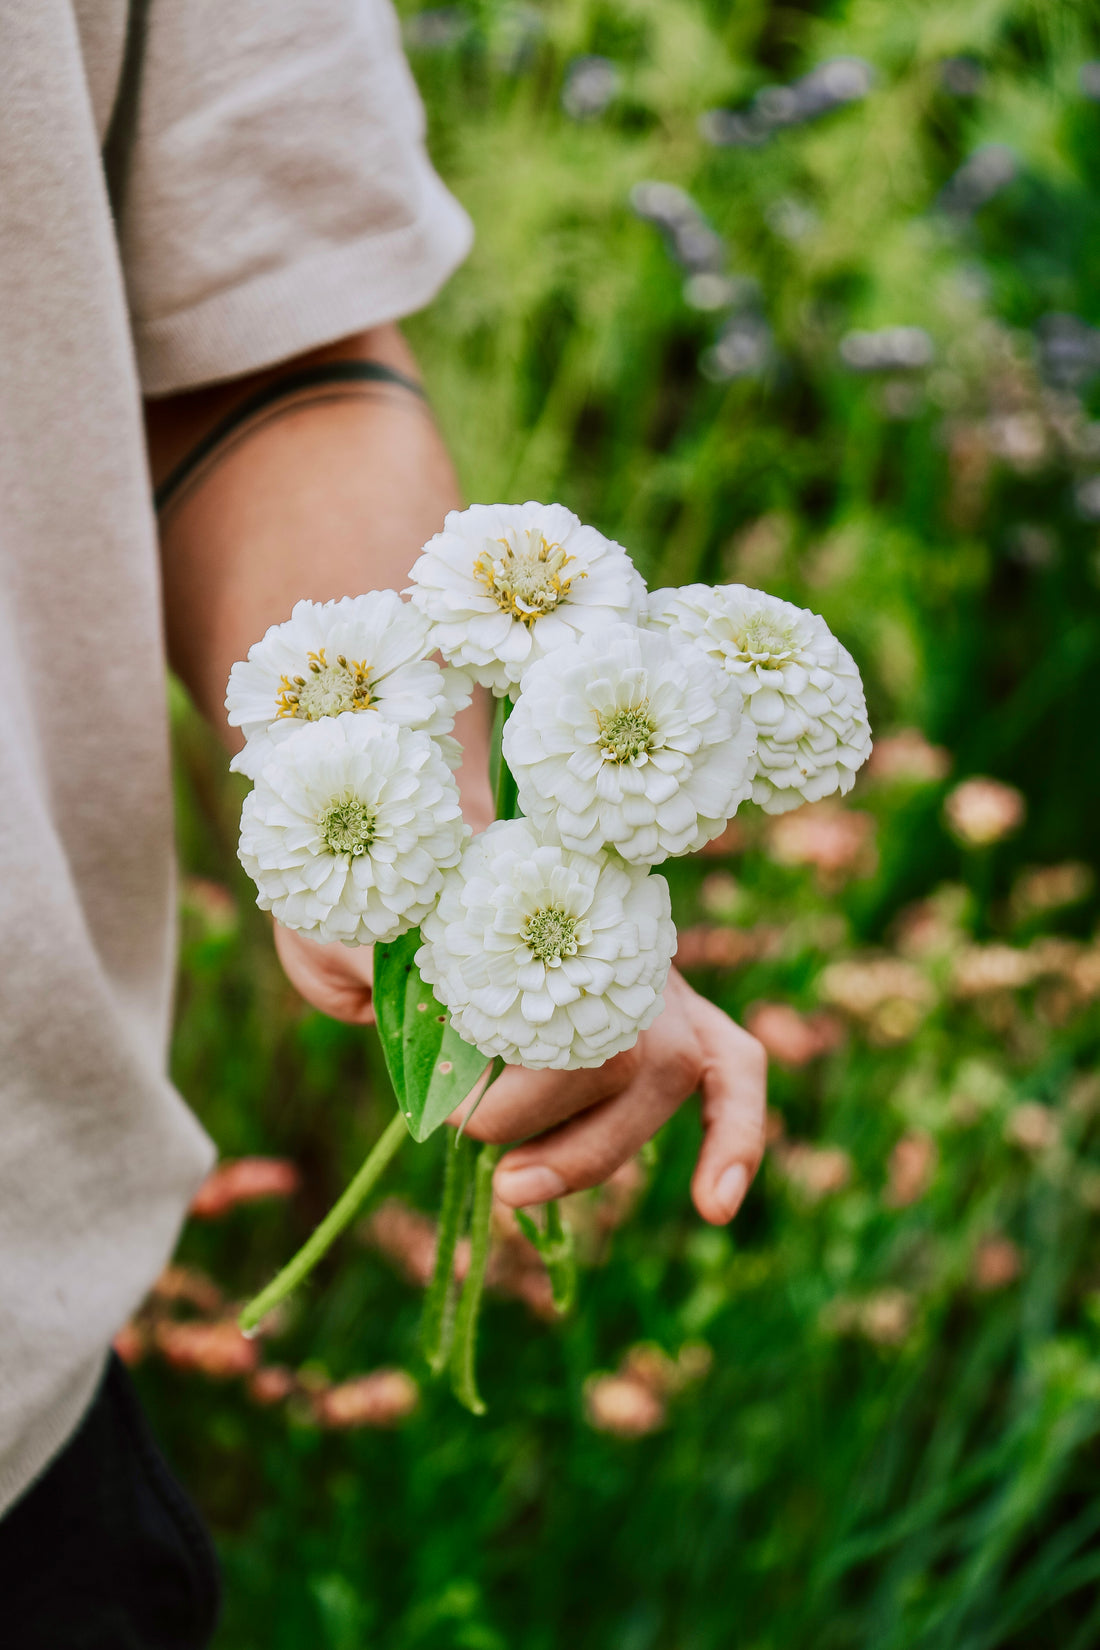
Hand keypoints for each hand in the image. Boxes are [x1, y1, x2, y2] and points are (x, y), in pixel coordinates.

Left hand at [273, 926, 766, 1225]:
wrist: (436, 851)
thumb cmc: (387, 898)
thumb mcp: (345, 921)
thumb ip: (362, 960)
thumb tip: (400, 1014)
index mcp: (537, 899)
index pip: (542, 986)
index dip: (498, 1065)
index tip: (446, 1102)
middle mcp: (609, 937)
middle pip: (611, 1041)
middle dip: (535, 1115)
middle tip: (467, 1135)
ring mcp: (650, 981)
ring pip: (663, 1076)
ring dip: (592, 1150)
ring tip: (515, 1190)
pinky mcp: (674, 1023)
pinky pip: (732, 1072)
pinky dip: (734, 1139)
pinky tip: (714, 1206)